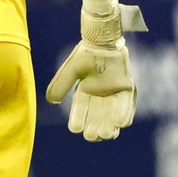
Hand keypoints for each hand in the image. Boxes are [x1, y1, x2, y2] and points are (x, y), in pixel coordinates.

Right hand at [46, 0, 146, 141]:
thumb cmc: (85, 54)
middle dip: (94, 127)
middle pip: (97, 116)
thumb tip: (51, 102)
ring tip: (106, 134)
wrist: (103, 40)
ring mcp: (114, 92)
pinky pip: (125, 103)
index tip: (75, 129)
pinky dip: (124, 114)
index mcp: (85, 91)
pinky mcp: (126, 87)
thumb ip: (61, 85)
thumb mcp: (70, 70)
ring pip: (111, 114)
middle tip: (92, 136)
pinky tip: (121, 124)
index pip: (80, 109)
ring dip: (109, 125)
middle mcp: (100, 95)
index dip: (77, 119)